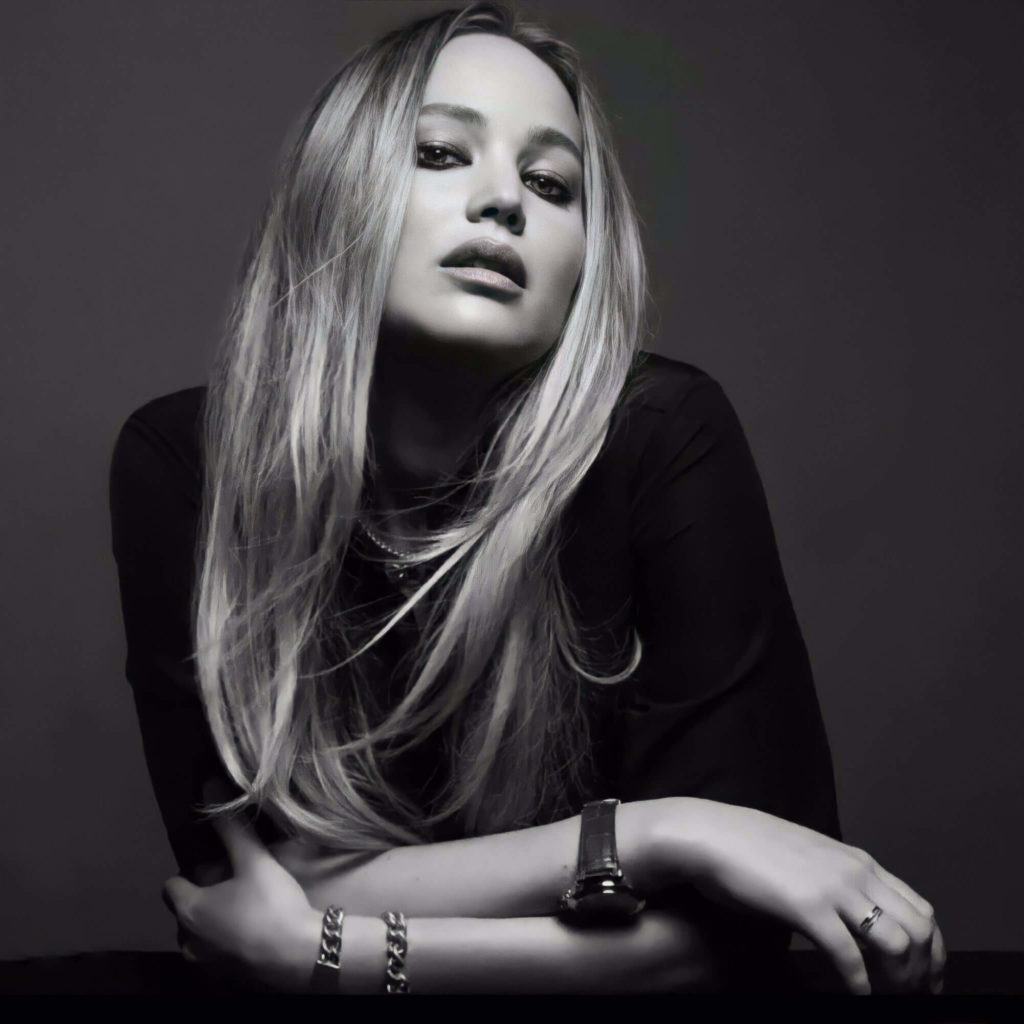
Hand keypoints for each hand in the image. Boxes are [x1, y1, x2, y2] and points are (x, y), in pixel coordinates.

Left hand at [162, 813, 321, 991]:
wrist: (300, 958)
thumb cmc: (270, 905)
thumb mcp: (254, 860)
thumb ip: (231, 826)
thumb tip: (208, 784)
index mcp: (189, 910)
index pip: (171, 886)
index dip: (188, 873)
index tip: (213, 862)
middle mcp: (189, 941)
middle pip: (186, 912)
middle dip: (203, 897)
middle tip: (234, 881)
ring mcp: (207, 965)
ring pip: (202, 935)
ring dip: (216, 921)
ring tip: (246, 905)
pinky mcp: (228, 979)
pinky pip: (220, 953)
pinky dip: (230, 941)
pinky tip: (256, 929)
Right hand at [660, 798, 945, 994]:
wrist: (712, 836)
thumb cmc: (751, 850)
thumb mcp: (809, 862)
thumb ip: (837, 886)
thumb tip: (853, 923)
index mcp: (859, 862)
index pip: (921, 909)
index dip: (932, 952)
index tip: (927, 980)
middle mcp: (856, 872)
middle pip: (919, 929)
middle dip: (924, 972)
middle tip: (913, 998)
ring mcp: (834, 888)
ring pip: (896, 943)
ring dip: (898, 980)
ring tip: (886, 998)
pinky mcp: (808, 907)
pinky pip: (849, 955)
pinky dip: (859, 984)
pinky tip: (855, 995)